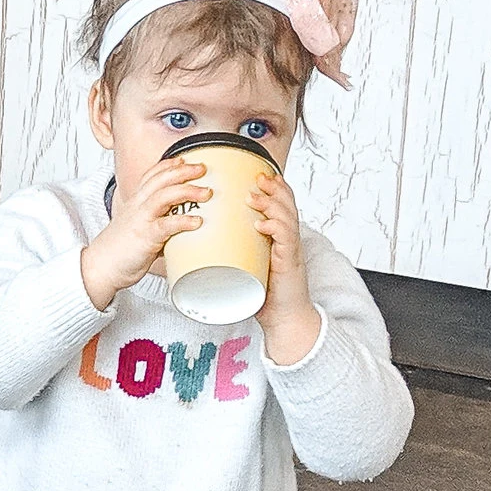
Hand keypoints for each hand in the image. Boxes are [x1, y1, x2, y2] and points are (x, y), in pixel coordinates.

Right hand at [80, 142, 210, 308]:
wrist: (100, 267)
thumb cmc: (119, 251)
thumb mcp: (137, 228)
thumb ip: (157, 223)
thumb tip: (180, 227)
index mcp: (135, 203)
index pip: (151, 175)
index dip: (168, 165)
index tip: (183, 159)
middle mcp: (137, 206)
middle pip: (161, 179)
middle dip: (183, 170)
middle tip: (202, 168)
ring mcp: (141, 220)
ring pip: (164, 196)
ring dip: (187, 190)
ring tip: (206, 192)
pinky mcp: (145, 237)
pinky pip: (166, 225)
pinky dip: (183, 221)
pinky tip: (197, 221)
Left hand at [251, 168, 320, 363]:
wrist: (283, 318)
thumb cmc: (264, 293)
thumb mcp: (246, 264)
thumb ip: (232, 249)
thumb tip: (201, 239)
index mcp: (278, 235)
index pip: (279, 203)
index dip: (272, 186)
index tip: (254, 172)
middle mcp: (287, 239)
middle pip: (287, 203)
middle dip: (273, 187)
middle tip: (257, 175)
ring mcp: (290, 250)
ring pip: (287, 218)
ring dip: (271, 204)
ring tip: (254, 195)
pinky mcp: (289, 264)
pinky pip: (286, 241)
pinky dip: (275, 229)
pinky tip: (263, 224)